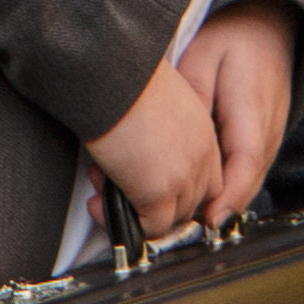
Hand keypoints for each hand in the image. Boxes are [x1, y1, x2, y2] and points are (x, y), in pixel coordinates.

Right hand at [90, 58, 226, 241]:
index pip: (206, 176)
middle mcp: (200, 154)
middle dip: (152, 203)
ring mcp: (183, 176)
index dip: (176, 188)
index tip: (144, 186)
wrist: (111, 75)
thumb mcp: (154, 100)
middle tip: (114, 183)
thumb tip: (135, 152)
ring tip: (100, 189)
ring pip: (170, 219)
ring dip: (133, 211)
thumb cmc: (122, 76)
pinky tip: (97, 204)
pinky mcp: (159, 193)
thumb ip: (158, 130)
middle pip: (191, 203)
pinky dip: (119, 221)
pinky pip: (148, 228)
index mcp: (201, 128)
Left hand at [177, 1, 297, 220]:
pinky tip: (202, 190)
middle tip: (182, 225)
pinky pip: (249, 166)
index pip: (245, 162)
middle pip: (248, 180)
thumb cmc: (230, 34)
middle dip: (219, 207)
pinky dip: (230, 182)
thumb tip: (182, 140)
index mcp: (252, 107)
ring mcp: (272, 131)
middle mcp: (269, 126)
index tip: (209, 219)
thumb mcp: (201, 56)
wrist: (266, 20)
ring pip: (249, 176)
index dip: (229, 196)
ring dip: (223, 198)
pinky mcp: (267, 133)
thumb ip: (193, 98)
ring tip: (185, 215)